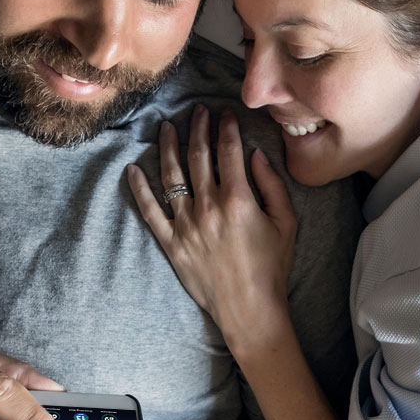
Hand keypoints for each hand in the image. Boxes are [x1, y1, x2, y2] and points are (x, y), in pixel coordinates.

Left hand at [126, 105, 296, 343]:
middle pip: (197, 155)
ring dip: (167, 147)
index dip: (226, 127)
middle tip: (198, 110)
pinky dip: (139, 189)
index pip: (228, 150)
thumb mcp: (287, 223)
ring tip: (166, 127)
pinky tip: (132, 169)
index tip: (225, 112)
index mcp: (238, 199)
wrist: (249, 309)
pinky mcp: (171, 242)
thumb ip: (272, 185)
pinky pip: (150, 211)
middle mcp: (207, 206)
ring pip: (171, 175)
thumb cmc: (272, 267)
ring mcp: (185, 224)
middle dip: (198, 127)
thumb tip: (255, 155)